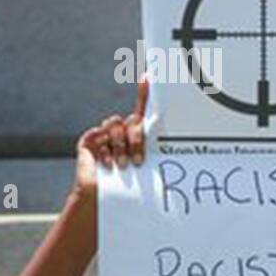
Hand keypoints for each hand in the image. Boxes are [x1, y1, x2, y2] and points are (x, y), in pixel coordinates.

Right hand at [74, 77, 147, 199]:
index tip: (149, 76)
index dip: (145, 93)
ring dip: (121, 147)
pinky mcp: (89, 140)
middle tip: (138, 160)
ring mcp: (104, 135)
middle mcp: (121, 132)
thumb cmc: (132, 187)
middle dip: (137, 139)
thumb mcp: (149, 166)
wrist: (106, 199)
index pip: (141, 109)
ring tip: (123, 165)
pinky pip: (99, 134)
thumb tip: (185, 142)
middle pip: (133, 120)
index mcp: (137, 136)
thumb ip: (157, 150)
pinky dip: (105, 149)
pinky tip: (107, 163)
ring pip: (117, 125)